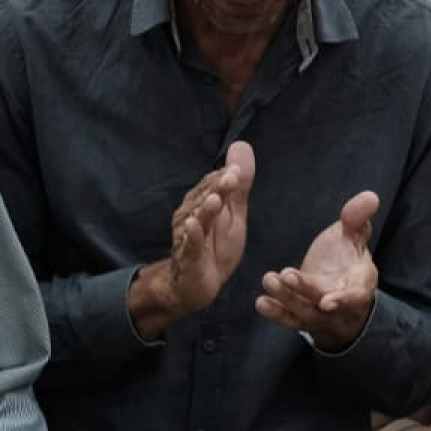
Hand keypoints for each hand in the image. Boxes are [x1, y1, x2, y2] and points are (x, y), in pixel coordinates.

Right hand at [131, 142, 254, 341]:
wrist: (197, 285)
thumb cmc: (215, 247)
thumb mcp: (234, 215)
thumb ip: (239, 185)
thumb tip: (242, 146)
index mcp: (204, 204)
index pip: (215, 186)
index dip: (226, 179)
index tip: (237, 170)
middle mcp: (192, 216)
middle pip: (205, 199)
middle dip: (216, 188)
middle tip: (230, 178)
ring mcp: (189, 237)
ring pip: (196, 220)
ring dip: (204, 209)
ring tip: (214, 199)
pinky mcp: (188, 258)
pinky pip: (189, 246)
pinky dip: (191, 236)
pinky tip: (193, 226)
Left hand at [258, 190, 380, 351]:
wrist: (338, 288)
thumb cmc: (347, 259)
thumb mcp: (354, 237)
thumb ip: (358, 219)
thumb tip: (371, 197)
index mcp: (359, 285)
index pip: (354, 297)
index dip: (342, 300)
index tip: (326, 301)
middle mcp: (340, 305)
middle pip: (322, 303)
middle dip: (304, 291)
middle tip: (285, 275)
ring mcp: (319, 315)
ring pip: (303, 312)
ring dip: (286, 298)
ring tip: (269, 279)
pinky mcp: (301, 318)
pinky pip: (289, 319)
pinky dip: (276, 313)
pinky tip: (261, 302)